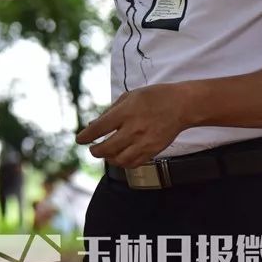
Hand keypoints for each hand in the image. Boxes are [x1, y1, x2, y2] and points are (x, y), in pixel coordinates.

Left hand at [75, 83, 191, 167]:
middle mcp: (133, 129)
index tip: (80, 139)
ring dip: (108, 159)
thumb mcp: (128, 97)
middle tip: (92, 149)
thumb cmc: (153, 98)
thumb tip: (91, 125)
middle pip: (107, 148)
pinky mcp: (154, 151)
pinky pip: (134, 164)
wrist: (181, 105)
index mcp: (125, 113)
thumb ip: (109, 112)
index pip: (99, 128)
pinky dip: (123, 164)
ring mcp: (144, 142)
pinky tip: (120, 158)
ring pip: (120, 160)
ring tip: (106, 154)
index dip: (86, 136)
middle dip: (95, 151)